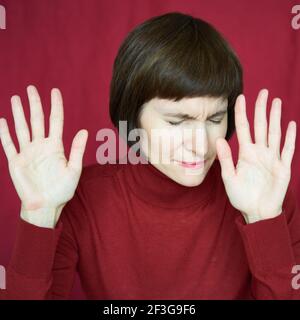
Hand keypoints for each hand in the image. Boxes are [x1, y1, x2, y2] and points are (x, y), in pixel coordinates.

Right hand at [0, 85, 87, 226]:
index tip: (55, 91)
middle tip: (31, 88)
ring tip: (16, 98)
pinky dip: (4, 133)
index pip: (55, 120)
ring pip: (22, 128)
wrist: (46, 205)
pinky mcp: (16, 161)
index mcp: (56, 146)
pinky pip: (9, 144)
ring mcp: (27, 152)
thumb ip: (77, 150)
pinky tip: (2, 121)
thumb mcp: (73, 169)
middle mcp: (41, 146)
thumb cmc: (62, 190)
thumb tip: (85, 131)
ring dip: (18, 113)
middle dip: (34, 104)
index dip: (56, 105)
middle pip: (37, 120)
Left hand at [216, 89, 296, 222]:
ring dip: (276, 118)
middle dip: (261, 109)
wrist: (257, 211)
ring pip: (274, 133)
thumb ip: (225, 159)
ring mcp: (272, 158)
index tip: (240, 98)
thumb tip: (218, 140)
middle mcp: (259, 152)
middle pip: (261, 126)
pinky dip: (289, 137)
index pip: (244, 128)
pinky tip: (291, 124)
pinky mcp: (283, 167)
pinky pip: (287, 149)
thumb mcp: (229, 178)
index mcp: (245, 153)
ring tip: (276, 102)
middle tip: (263, 92)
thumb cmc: (241, 196)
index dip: (242, 113)